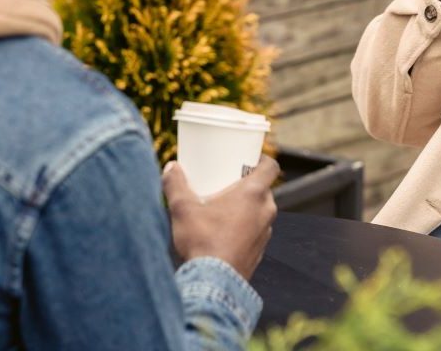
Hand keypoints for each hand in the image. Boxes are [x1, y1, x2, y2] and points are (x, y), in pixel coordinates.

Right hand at [162, 155, 278, 279]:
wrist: (213, 283)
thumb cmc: (202, 241)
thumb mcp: (183, 208)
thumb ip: (175, 184)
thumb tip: (170, 167)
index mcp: (254, 194)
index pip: (271, 167)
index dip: (262, 159)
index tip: (248, 158)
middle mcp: (265, 211)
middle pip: (264, 188)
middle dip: (248, 183)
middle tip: (228, 181)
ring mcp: (265, 232)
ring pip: (261, 210)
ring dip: (247, 206)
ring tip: (225, 207)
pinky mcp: (260, 250)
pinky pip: (256, 230)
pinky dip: (246, 226)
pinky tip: (225, 231)